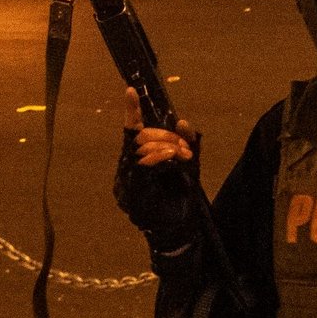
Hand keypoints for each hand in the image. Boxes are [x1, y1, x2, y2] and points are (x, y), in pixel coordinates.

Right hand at [112, 87, 201, 248]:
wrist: (180, 227)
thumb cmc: (181, 197)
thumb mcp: (190, 165)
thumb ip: (188, 144)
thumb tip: (183, 121)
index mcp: (138, 160)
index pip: (131, 132)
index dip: (131, 111)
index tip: (130, 89)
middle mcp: (126, 169)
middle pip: (139, 137)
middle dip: (164, 135)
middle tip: (184, 147)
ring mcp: (125, 182)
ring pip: (140, 149)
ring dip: (165, 146)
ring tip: (182, 155)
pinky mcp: (131, 193)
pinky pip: (141, 166)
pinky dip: (158, 157)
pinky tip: (171, 157)